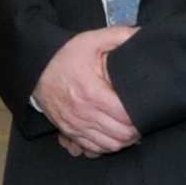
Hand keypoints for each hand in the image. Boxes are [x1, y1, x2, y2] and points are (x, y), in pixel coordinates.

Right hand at [35, 26, 141, 156]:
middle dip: (136, 131)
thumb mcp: (93, 40)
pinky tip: (112, 135)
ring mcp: (75, 126)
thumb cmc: (67, 56)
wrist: (37, 69)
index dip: (141, 117)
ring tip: (131, 129)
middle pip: (120, 135)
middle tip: (143, 121)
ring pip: (109, 146)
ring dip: (124, 141)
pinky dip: (106, 146)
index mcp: (92, 93)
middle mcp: (84, 114)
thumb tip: (145, 34)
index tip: (147, 110)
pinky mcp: (69, 133)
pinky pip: (93, 149)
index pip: (126, 117)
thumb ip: (121, 36)